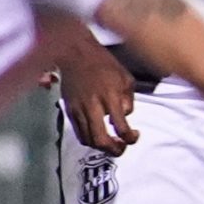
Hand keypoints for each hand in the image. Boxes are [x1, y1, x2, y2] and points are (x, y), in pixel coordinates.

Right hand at [57, 34, 138, 155]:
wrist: (76, 53)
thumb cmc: (104, 64)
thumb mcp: (126, 78)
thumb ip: (128, 100)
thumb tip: (125, 116)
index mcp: (109, 97)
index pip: (120, 127)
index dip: (130, 138)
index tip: (135, 135)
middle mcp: (92, 106)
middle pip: (100, 140)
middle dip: (114, 150)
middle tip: (122, 148)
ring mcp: (77, 109)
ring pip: (87, 139)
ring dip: (101, 147)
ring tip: (111, 144)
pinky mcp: (68, 109)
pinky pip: (78, 131)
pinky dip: (89, 138)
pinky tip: (98, 135)